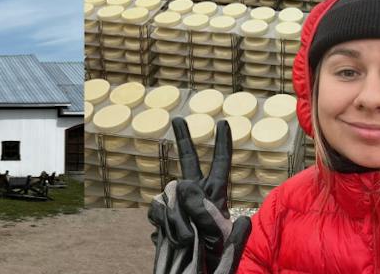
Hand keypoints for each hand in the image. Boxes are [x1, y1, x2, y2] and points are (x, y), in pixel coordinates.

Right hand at [148, 118, 251, 273]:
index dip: (222, 145)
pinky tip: (170, 240)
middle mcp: (195, 197)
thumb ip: (206, 211)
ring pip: (168, 193)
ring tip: (187, 242)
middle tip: (178, 119)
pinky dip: (163, 225)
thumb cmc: (214, 263)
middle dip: (183, 139)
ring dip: (175, 218)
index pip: (220, 166)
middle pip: (188, 162)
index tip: (224, 123)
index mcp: (216, 198)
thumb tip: (186, 185)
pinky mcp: (162, 219)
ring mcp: (176, 206)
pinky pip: (156, 210)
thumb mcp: (218, 239)